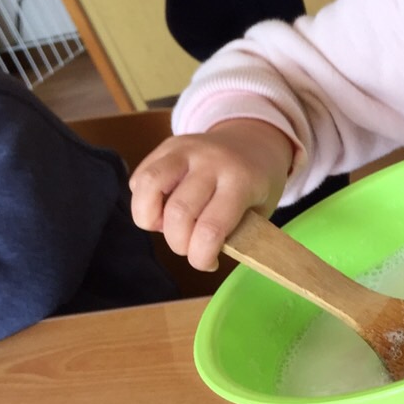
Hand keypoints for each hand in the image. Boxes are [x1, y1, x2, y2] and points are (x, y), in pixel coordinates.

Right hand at [129, 120, 293, 270]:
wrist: (256, 139)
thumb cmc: (259, 183)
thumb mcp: (262, 209)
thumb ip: (235, 232)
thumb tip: (202, 254)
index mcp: (242, 180)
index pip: (211, 228)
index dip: (201, 257)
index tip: (207, 263)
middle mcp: (212, 161)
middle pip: (178, 213)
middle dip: (178, 243)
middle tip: (189, 246)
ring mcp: (187, 149)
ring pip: (149, 186)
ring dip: (148, 218)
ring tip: (163, 226)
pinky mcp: (167, 145)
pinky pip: (141, 177)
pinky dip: (143, 201)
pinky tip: (161, 208)